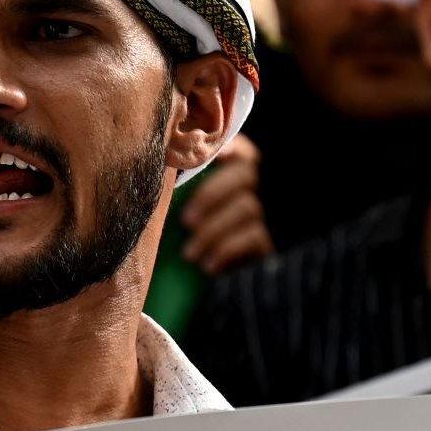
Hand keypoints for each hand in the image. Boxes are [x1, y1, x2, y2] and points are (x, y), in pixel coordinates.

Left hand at [180, 134, 274, 275]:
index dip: (231, 147)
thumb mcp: (182, 209)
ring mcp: (264, 216)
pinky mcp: (267, 245)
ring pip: (247, 207)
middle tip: (185, 220)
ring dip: (213, 230)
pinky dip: (226, 250)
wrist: (196, 283)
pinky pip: (254, 238)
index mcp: (233, 174)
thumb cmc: (184, 237)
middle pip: (245, 174)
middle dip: (211, 194)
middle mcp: (254, 189)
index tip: (217, 154)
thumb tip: (163, 166)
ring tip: (188, 253)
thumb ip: (180, 187)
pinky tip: (207, 266)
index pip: (240, 151)